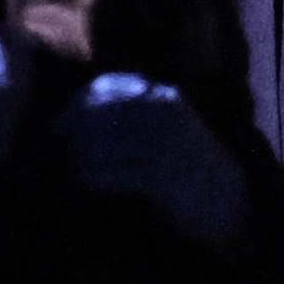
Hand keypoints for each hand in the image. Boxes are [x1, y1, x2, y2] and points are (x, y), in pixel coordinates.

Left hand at [56, 75, 251, 250]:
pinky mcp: (161, 177)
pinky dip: (93, 180)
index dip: (76, 104)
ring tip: (71, 169)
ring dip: (79, 159)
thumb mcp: (164, 125)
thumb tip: (71, 115)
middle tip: (59, 149)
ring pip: (101, 146)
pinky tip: (86, 184)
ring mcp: (164, 145)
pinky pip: (113, 175)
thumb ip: (129, 113)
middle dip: (74, 133)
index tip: (58, 124)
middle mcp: (164, 115)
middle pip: (100, 115)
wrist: (225, 197)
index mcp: (163, 97)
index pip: (106, 87)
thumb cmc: (184, 161)